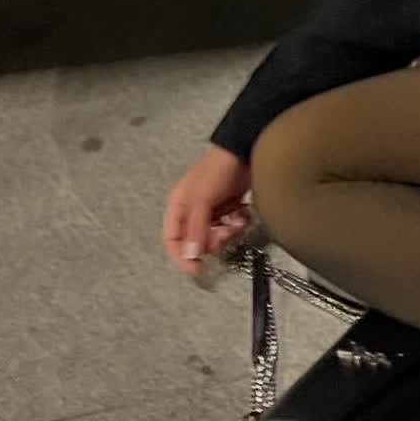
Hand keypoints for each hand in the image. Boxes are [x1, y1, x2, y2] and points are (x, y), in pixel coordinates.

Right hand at [163, 146, 252, 275]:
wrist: (247, 151)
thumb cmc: (218, 169)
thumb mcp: (202, 199)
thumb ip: (196, 228)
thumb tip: (190, 255)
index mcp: (178, 206)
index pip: (173, 240)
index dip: (181, 256)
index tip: (196, 268)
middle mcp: (193, 210)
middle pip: (198, 242)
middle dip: (213, 239)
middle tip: (225, 230)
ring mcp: (213, 210)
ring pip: (217, 236)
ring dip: (229, 232)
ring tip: (237, 219)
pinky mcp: (231, 208)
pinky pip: (232, 228)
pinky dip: (239, 223)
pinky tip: (244, 213)